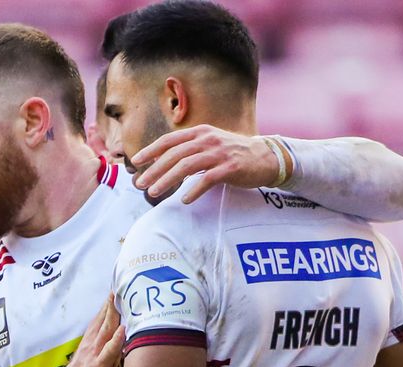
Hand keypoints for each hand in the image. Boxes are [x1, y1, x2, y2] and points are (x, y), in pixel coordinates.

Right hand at [63, 293, 124, 366]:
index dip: (107, 304)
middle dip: (110, 303)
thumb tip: (118, 329)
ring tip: (119, 300)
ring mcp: (96, 352)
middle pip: (103, 319)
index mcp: (91, 338)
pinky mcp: (100, 365)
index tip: (115, 290)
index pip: (100, 318)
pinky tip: (122, 330)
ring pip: (106, 330)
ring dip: (113, 314)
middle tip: (118, 288)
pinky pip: (109, 350)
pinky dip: (116, 339)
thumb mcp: (91, 353)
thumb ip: (103, 341)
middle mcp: (93, 342)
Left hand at [131, 125, 290, 203]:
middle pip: (174, 154)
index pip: (169, 140)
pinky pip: (208, 179)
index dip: (150, 150)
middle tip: (140, 184)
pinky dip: (194, 190)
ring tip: (154, 193)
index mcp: (200, 132)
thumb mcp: (210, 144)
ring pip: (187, 166)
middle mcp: (207, 139)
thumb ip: (190, 149)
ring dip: (167, 180)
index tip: (136, 162)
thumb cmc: (233, 153)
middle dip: (154, 170)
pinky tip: (184, 199)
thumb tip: (164, 162)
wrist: (266, 157)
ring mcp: (219, 153)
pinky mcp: (230, 167)